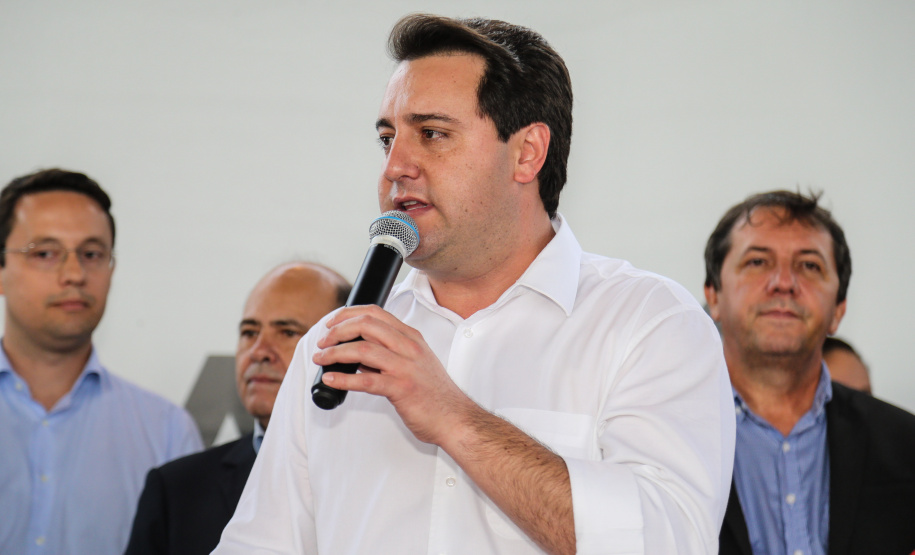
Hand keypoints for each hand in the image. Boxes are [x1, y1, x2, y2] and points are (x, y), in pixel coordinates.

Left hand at [313, 305, 472, 444]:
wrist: (455, 418)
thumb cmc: (434, 394)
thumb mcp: (414, 364)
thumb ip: (388, 354)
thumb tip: (355, 354)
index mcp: (411, 338)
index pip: (375, 313)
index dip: (348, 314)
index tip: (332, 322)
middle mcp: (409, 347)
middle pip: (366, 325)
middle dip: (337, 330)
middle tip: (323, 342)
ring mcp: (405, 367)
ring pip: (362, 349)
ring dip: (335, 353)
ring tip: (322, 359)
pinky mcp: (401, 389)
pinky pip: (366, 380)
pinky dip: (343, 379)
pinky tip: (331, 380)